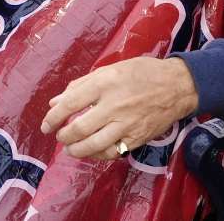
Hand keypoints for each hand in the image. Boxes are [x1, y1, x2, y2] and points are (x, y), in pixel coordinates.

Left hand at [41, 57, 198, 159]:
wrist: (177, 86)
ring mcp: (126, 124)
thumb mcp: (110, 69)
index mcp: (104, 83)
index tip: (46, 125)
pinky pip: (111, 152)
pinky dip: (97, 154)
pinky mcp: (136, 138)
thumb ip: (81, 85)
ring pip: (93, 145)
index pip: (70, 104)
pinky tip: (91, 151)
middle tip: (59, 136)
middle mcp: (113, 105)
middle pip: (79, 128)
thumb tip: (55, 102)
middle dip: (63, 136)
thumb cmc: (141, 73)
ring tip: (70, 148)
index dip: (53, 118)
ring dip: (76, 150)